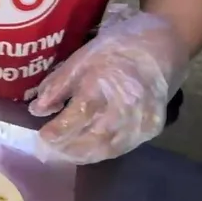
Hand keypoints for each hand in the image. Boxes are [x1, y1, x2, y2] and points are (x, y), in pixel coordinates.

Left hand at [28, 4, 190, 163]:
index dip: (58, 130)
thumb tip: (37, 110)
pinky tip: (89, 151)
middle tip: (48, 151)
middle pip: (93, 137)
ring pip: (109, 148)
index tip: (41, 136)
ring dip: (84, 155)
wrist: (164, 45)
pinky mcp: (153, 127)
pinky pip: (125, 147)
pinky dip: (104, 152)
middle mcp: (126, 105)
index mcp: (104, 84)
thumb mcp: (82, 58)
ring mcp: (142, 119)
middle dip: (67, 148)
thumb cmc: (117, 48)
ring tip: (64, 154)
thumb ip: (59, 85)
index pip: (78, 115)